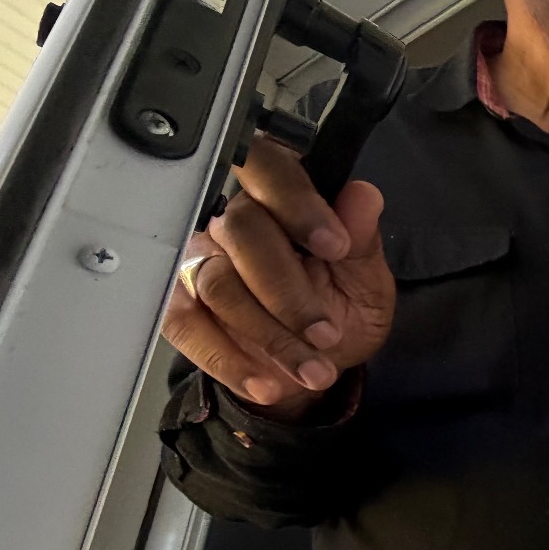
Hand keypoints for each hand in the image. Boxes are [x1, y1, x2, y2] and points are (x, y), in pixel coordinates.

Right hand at [162, 139, 394, 419]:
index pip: (270, 167)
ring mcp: (201, 261)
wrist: (314, 363)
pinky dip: (227, 359)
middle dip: (289, 290)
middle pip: (241, 231)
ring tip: (311, 369)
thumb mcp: (367, 282)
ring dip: (269, 334)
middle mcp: (234, 220)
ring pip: (218, 283)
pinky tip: (266, 382)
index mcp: (282, 198)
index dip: (298, 203)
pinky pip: (186, 324)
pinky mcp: (181, 304)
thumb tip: (364, 196)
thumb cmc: (340, 310)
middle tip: (326, 333)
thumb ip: (363, 240)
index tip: (335, 246)